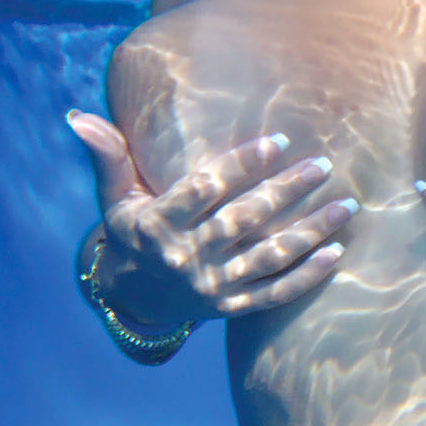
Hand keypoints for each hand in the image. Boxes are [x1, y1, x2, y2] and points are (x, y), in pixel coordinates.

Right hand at [71, 111, 353, 324]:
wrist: (135, 296)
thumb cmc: (133, 231)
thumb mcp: (116, 197)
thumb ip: (109, 157)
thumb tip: (79, 117)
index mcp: (157, 225)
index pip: (204, 190)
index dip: (241, 165)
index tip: (278, 141)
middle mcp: (186, 257)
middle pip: (243, 220)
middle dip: (286, 192)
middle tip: (323, 165)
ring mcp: (211, 286)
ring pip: (267, 256)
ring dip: (310, 232)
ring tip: (345, 206)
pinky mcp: (231, 308)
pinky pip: (275, 293)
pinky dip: (307, 276)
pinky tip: (338, 253)